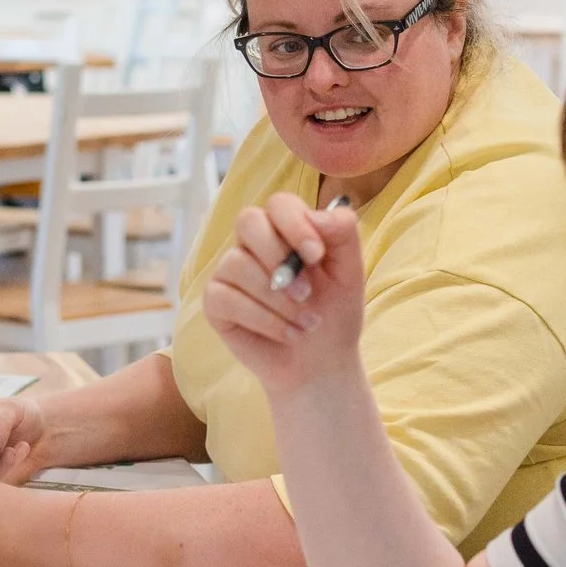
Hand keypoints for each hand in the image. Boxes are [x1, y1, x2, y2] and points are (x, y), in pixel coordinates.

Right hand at [202, 193, 364, 393]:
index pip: (279, 204)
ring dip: (278, 300)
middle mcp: (253, 244)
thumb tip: (316, 215)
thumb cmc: (334, 313)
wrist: (321, 362)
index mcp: (286, 229)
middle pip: (248, 221)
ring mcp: (230, 272)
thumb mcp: (350, 272)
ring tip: (306, 323)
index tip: (316, 256)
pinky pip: (226, 299)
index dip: (295, 224)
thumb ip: (343, 233)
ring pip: (238, 264)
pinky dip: (264, 320)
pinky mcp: (215, 302)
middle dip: (278, 257)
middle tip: (307, 293)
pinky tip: (288, 334)